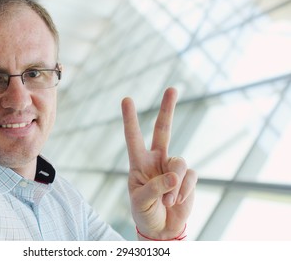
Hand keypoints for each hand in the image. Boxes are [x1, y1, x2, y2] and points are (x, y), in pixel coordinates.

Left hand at [121, 87, 196, 239]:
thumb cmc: (144, 213)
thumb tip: (174, 175)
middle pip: (163, 130)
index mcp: (139, 163)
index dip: (130, 119)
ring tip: (167, 201)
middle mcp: (157, 160)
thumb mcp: (141, 202)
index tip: (126, 99)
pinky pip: (191, 177)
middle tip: (172, 88)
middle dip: (167, 109)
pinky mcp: (188, 178)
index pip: (133, 138)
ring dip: (174, 184)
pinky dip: (184, 191)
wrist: (161, 230)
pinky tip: (176, 202)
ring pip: (180, 162)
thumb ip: (155, 188)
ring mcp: (173, 168)